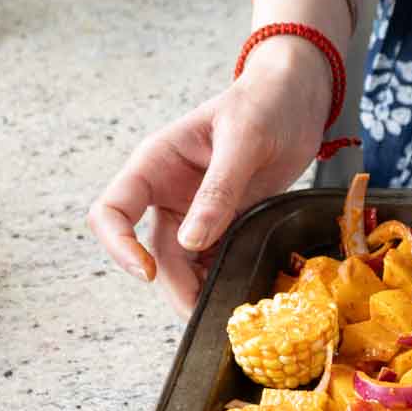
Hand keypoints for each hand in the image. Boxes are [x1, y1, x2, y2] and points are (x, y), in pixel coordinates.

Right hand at [87, 41, 330, 313]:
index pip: (113, 211)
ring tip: (228, 311)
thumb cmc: (265, 102)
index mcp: (156, 164)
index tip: (146, 272)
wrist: (299, 97)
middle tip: (205, 313)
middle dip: (175, 284)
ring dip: (201, 287)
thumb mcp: (243, 139)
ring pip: (186, 262)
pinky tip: (244, 293)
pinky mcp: (230, 221)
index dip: (119, 245)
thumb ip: (218, 190)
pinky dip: (226, 277)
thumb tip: (191, 241)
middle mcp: (170, 192)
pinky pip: (218, 257)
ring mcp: (199, 210)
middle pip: (155, 250)